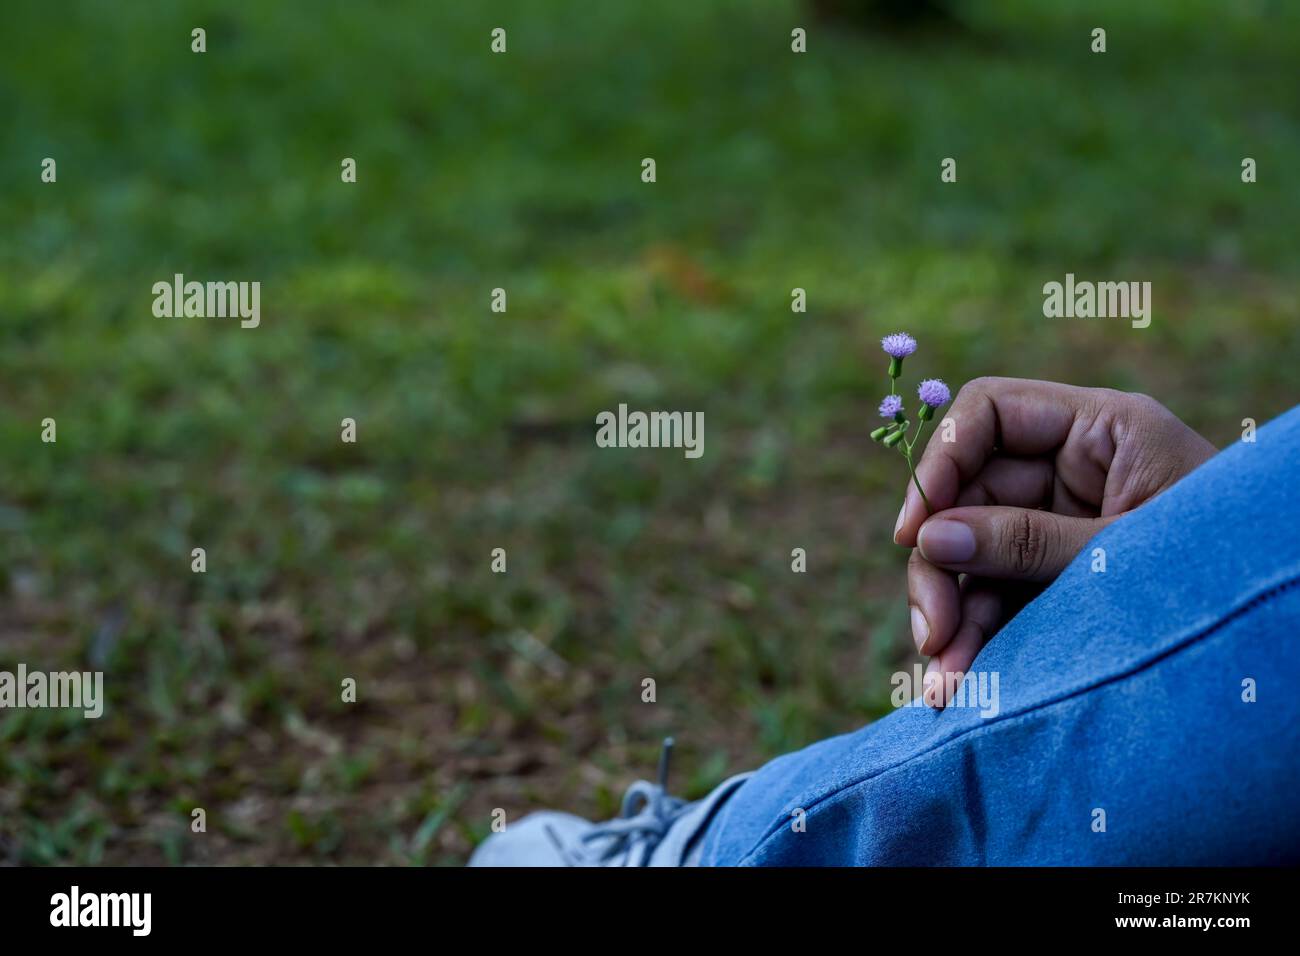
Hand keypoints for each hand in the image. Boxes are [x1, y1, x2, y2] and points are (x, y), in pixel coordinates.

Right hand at [893, 377, 1216, 706]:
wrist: (1281, 643)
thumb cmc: (1222, 574)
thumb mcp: (1122, 553)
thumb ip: (1027, 543)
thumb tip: (927, 539)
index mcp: (1102, 430)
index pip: (990, 413)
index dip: (940, 462)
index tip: (913, 532)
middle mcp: (1073, 471)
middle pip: (967, 496)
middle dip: (941, 567)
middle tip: (932, 634)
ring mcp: (1064, 526)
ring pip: (972, 555)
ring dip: (952, 616)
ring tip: (948, 681)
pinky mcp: (1059, 579)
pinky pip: (998, 596)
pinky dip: (976, 636)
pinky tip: (963, 680)